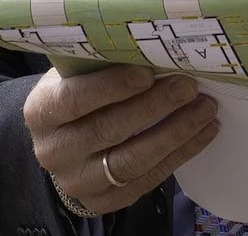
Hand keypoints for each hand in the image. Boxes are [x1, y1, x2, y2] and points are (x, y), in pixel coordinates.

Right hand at [23, 65, 218, 214]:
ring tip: (205, 108)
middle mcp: (54, 151)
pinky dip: (180, 154)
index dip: (112, 86)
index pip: (74, 100)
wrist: (62, 143)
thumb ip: (101, 64)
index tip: (147, 72)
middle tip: (188, 86)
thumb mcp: (75, 75)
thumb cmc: (77, 94)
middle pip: (109, 130)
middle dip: (155, 106)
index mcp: (41, 112)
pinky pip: (148, 180)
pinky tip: (204, 132)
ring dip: (176, 132)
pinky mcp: (104, 201)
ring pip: (133, 160)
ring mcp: (78, 182)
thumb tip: (153, 45)